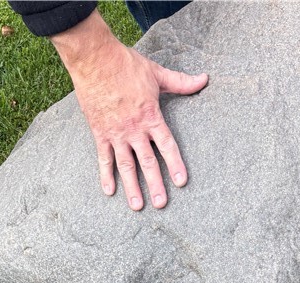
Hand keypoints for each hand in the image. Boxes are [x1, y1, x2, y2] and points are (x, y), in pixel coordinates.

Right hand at [51, 10, 207, 209]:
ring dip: (132, 187)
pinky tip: (109, 191)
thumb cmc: (126, 64)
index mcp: (151, 116)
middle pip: (147, 162)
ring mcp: (116, 133)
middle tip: (161, 204)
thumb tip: (204, 79)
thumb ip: (181, 82)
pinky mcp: (99, 132)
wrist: (95, 58)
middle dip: (155, 184)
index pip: (167, 145)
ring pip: (126, 165)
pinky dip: (105, 175)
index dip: (175, 163)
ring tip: (137, 206)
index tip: (181, 182)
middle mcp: (134, 129)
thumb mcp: (157, 73)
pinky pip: (103, 158)